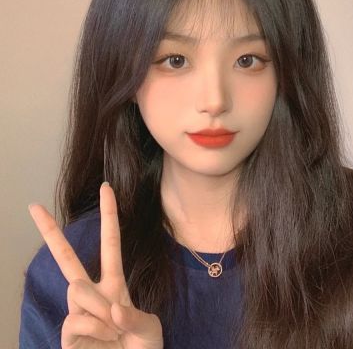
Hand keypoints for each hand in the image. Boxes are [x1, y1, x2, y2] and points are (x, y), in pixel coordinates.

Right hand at [29, 183, 162, 348]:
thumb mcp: (148, 329)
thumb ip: (133, 317)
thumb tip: (110, 309)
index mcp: (114, 283)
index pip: (110, 242)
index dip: (109, 215)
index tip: (106, 188)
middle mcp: (92, 293)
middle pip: (67, 257)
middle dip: (50, 231)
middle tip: (33, 207)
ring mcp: (77, 312)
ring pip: (77, 290)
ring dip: (101, 312)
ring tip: (113, 331)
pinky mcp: (67, 333)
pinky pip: (76, 319)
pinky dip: (96, 332)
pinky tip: (102, 343)